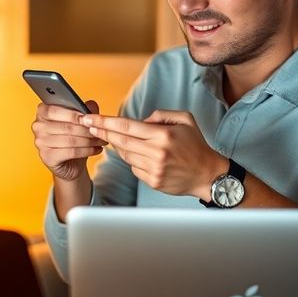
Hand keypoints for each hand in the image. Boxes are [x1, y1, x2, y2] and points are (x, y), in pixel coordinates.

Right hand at [31, 100, 105, 181]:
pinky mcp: (47, 157)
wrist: (70, 163)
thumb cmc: (73, 138)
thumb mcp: (80, 122)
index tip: (86, 118)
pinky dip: (86, 151)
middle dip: (86, 129)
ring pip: (70, 140)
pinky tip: (95, 149)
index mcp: (42, 112)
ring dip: (89, 141)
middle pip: (65, 127)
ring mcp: (40, 142)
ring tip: (100, 140)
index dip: (71, 114)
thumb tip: (90, 105)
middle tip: (100, 131)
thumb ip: (85, 110)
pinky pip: (71, 152)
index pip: (53, 110)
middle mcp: (38, 126)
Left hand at [81, 110, 225, 196]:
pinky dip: (132, 160)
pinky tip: (139, 155)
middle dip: (102, 132)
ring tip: (118, 139)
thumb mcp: (184, 120)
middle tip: (89, 125)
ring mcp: (154, 169)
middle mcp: (157, 153)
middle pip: (120, 141)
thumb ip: (160, 115)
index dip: (106, 122)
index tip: (90, 119)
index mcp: (163, 135)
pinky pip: (133, 168)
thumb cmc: (195, 145)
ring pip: (124, 155)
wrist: (208, 174)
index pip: (127, 126)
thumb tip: (139, 120)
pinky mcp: (152, 181)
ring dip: (118, 146)